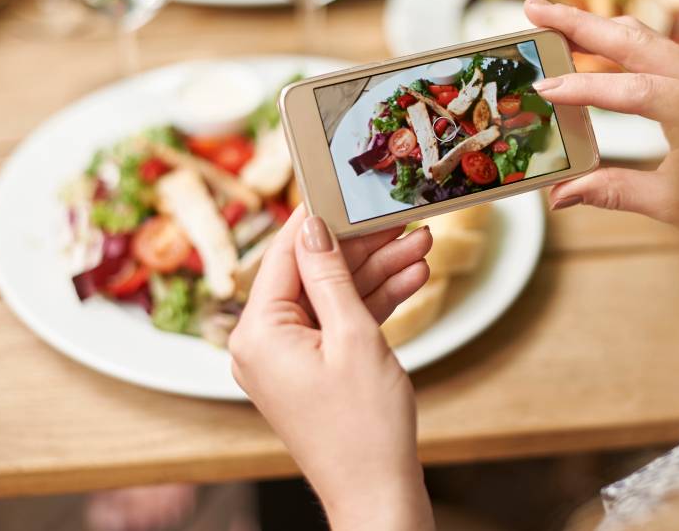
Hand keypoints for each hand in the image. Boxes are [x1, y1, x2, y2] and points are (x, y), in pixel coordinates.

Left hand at [229, 207, 434, 530]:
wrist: (378, 491)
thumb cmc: (363, 427)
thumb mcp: (353, 337)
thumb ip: (332, 277)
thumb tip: (314, 228)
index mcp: (258, 332)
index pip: (286, 255)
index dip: (318, 219)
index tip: (342, 188)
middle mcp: (262, 342)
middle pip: (312, 273)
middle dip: (362, 248)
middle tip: (401, 220)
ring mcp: (287, 356)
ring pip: (332, 296)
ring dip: (376, 272)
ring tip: (420, 244)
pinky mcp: (311, 367)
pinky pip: (338, 322)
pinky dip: (372, 303)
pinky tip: (411, 277)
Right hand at [524, 0, 678, 223]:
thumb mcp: (677, 203)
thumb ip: (617, 191)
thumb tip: (559, 194)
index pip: (635, 90)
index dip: (585, 88)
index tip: (543, 88)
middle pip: (634, 39)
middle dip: (578, 22)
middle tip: (531, 8)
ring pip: (644, 35)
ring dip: (595, 25)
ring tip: (550, 18)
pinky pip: (655, 44)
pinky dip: (617, 40)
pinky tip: (590, 43)